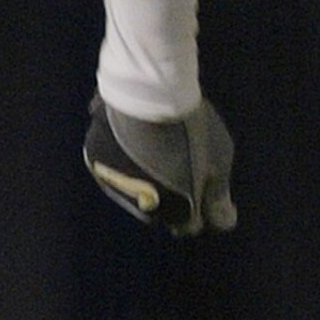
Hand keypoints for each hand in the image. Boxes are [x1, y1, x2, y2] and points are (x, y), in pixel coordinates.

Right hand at [85, 95, 236, 235]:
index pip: (190, 226)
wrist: (148, 92)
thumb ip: (219, 198)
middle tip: (182, 161)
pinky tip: (137, 137)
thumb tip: (224, 222)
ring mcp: (114, 185)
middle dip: (172, 196)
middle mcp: (140, 208)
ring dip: (145, 179)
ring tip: (159, 146)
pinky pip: (112, 168)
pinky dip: (124, 160)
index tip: (206, 186)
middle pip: (160, 212)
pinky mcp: (95, 163)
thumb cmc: (190, 127)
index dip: (200, 209)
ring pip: (134, 192)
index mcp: (175, 213)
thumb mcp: (218, 162)